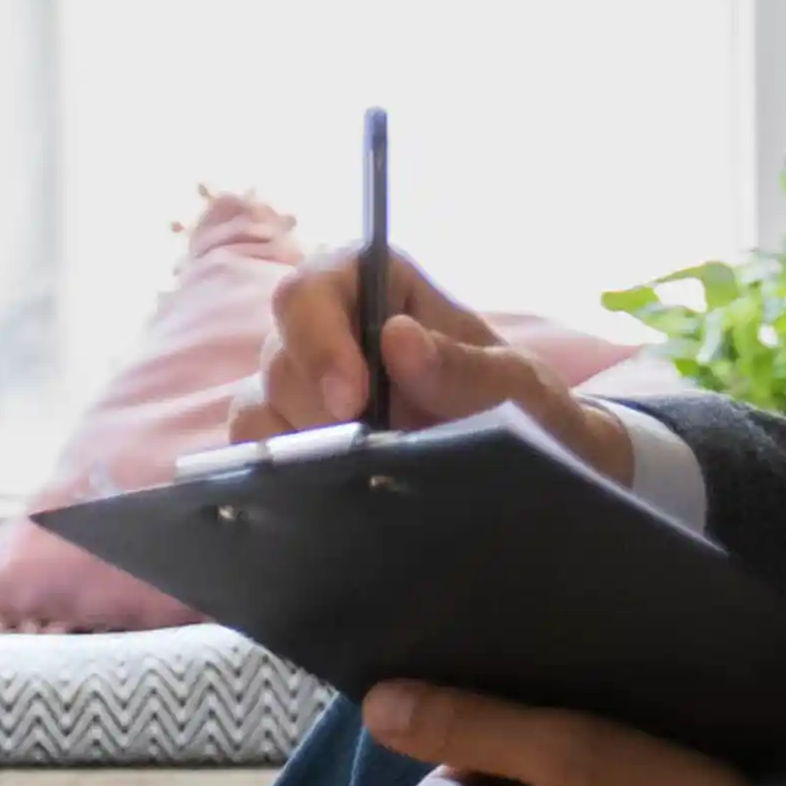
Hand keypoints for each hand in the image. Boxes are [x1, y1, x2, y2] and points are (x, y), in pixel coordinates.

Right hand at [243, 246, 647, 484]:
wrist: (530, 472)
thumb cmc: (526, 409)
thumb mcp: (518, 387)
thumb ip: (465, 366)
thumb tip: (397, 338)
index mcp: (377, 286)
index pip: (313, 288)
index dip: (318, 338)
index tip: (352, 399)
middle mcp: (329, 330)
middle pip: (279, 355)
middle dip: (318, 411)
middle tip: (372, 451)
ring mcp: (305, 389)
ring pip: (258, 408)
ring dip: (299, 450)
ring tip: (360, 479)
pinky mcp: (294, 442)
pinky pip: (255, 453)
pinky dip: (277, 477)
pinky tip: (324, 498)